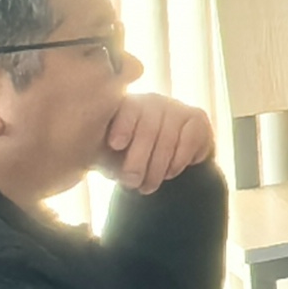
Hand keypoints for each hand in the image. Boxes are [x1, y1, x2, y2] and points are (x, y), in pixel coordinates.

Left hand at [100, 93, 215, 193]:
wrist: (166, 158)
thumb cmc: (128, 155)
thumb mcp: (110, 154)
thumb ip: (102, 153)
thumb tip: (90, 159)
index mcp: (126, 104)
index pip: (126, 110)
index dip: (122, 126)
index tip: (116, 145)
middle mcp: (152, 101)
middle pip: (148, 128)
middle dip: (139, 160)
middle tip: (131, 184)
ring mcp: (176, 107)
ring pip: (168, 138)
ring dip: (157, 168)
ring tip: (148, 187)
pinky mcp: (197, 118)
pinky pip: (188, 142)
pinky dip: (177, 161)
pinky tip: (169, 174)